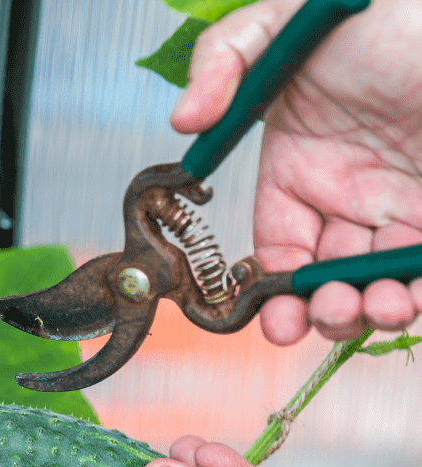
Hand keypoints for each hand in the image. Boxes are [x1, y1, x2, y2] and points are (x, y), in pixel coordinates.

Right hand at [171, 0, 421, 345]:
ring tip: (386, 305)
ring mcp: (403, 199)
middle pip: (329, 275)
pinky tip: (414, 294)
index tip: (279, 319)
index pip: (280, 247)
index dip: (276, 292)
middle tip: (336, 310)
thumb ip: (221, 62)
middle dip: (329, 309)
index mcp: (298, 167)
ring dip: (378, 307)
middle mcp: (349, 193)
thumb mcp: (281, 21)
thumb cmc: (370, 7)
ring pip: (382, 277)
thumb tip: (183, 122)